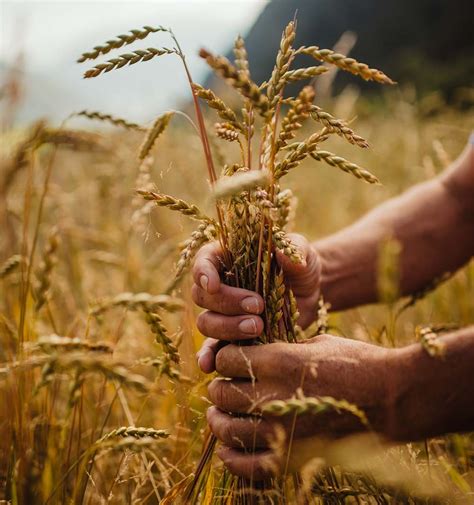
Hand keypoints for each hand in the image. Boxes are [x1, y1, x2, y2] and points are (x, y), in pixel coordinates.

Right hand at [192, 234, 320, 372]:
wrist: (309, 295)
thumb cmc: (300, 266)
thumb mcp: (302, 253)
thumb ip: (294, 249)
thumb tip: (285, 254)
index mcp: (226, 257)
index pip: (203, 261)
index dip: (203, 273)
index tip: (214, 285)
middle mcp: (218, 285)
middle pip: (203, 295)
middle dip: (227, 303)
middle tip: (258, 306)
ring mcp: (222, 313)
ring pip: (207, 322)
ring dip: (228, 327)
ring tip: (258, 327)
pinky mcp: (231, 336)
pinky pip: (212, 348)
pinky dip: (209, 356)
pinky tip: (211, 365)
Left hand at [205, 334, 394, 478]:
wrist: (393, 397)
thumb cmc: (357, 362)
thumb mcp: (316, 343)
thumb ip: (280, 349)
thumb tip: (254, 353)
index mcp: (280, 361)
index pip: (226, 359)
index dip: (224, 357)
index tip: (229, 360)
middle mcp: (275, 396)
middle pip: (222, 393)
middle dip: (218, 387)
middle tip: (223, 386)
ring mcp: (282, 431)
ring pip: (227, 428)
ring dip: (218, 420)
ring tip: (219, 414)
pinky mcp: (293, 458)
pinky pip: (247, 466)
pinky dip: (232, 459)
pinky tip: (227, 449)